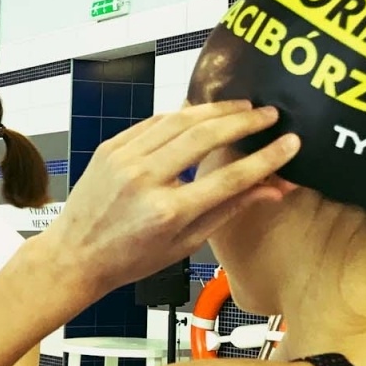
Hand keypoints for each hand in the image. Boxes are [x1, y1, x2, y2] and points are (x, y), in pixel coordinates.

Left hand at [44, 101, 297, 296]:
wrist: (74, 255)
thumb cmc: (129, 258)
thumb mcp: (185, 244)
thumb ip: (229, 211)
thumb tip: (274, 189)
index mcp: (168, 212)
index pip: (230, 177)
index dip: (267, 158)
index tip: (290, 143)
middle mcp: (145, 180)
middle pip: (206, 136)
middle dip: (244, 121)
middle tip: (270, 114)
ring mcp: (124, 160)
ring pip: (179, 120)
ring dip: (216, 110)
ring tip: (243, 107)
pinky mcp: (110, 148)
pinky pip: (153, 122)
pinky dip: (180, 114)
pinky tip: (202, 112)